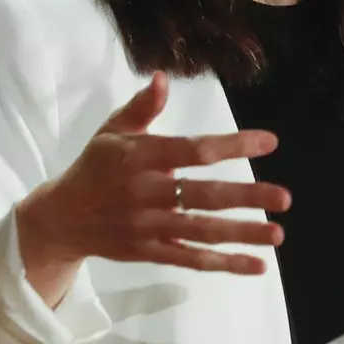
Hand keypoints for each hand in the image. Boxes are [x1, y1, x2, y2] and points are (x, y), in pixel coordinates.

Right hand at [15, 72, 290, 306]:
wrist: (59, 219)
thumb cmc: (94, 167)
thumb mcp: (112, 132)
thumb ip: (142, 107)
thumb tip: (162, 78)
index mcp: (141, 158)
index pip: (194, 151)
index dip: (232, 145)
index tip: (270, 142)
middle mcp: (147, 194)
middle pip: (203, 195)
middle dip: (246, 197)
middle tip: (284, 198)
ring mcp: (149, 227)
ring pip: (201, 232)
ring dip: (242, 234)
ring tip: (278, 235)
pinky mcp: (149, 252)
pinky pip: (191, 259)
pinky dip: (224, 264)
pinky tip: (257, 265)